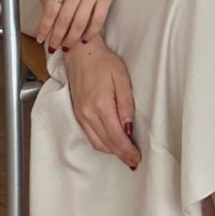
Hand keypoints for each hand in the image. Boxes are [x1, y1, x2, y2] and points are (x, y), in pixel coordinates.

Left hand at [37, 0, 126, 48]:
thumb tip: (56, 4)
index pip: (50, 10)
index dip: (45, 27)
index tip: (41, 38)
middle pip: (63, 20)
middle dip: (56, 37)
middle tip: (53, 48)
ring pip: (79, 23)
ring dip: (72, 38)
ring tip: (67, 47)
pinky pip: (98, 19)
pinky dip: (91, 32)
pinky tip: (86, 39)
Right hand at [64, 39, 141, 169]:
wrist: (80, 53)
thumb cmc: (102, 62)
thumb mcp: (122, 79)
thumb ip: (126, 105)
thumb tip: (129, 128)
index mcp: (101, 105)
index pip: (117, 137)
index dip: (128, 151)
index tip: (137, 159)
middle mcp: (88, 114)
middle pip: (107, 144)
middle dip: (121, 155)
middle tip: (134, 162)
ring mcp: (81, 115)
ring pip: (97, 143)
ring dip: (112, 152)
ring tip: (125, 156)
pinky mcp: (78, 113)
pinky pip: (90, 136)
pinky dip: (101, 144)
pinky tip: (111, 145)